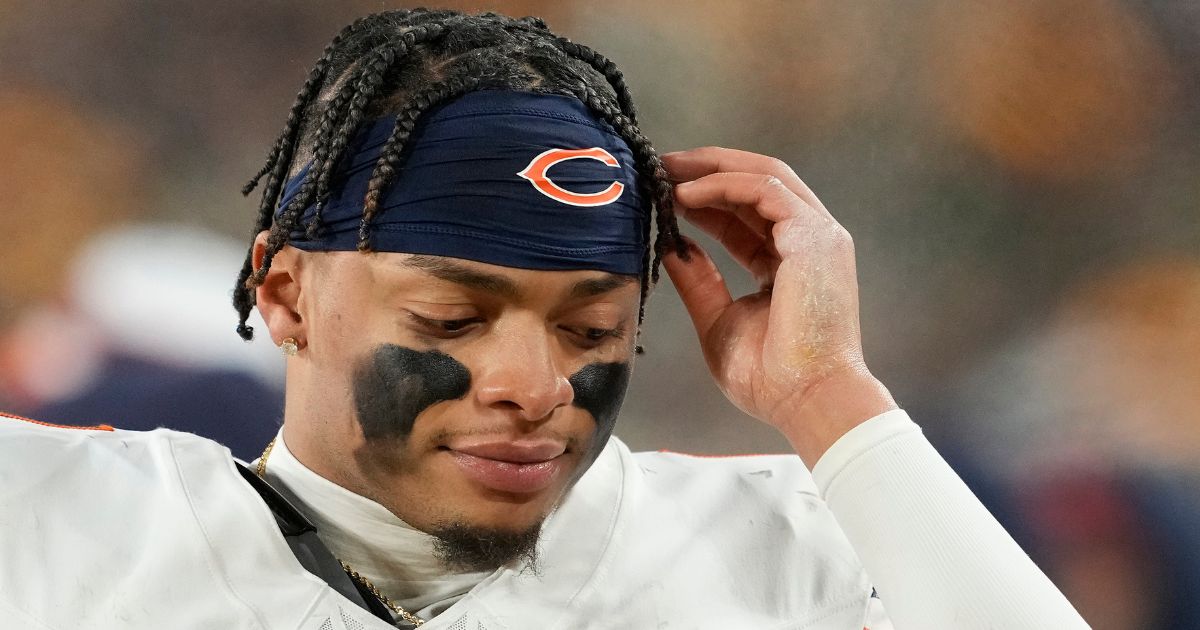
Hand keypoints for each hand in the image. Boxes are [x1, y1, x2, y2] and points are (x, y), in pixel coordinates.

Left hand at [660, 147, 895, 464]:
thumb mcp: (719, 320)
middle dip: (707, 169)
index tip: (664, 193)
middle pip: (758, 182)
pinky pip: (765, 188)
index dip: (705, 199)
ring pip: (765, 175)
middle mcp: (809, 240)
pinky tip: (686, 195)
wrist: (806, 399)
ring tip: (667, 170)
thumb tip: (671, 249)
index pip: (746, 214)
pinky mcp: (814, 235)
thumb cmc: (771, 376)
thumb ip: (699, 282)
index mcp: (790, 262)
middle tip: (660, 165)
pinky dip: (723, 184)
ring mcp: (818, 234)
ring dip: (712, 168)